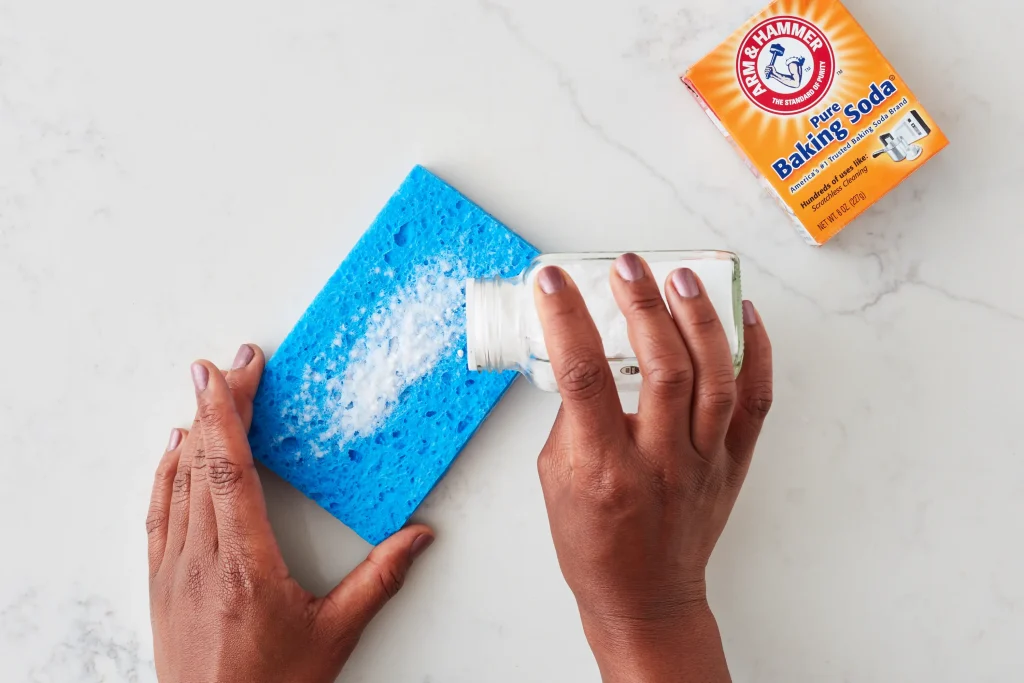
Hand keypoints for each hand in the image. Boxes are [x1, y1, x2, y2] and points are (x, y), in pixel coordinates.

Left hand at [146, 344, 433, 682]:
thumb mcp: (335, 635)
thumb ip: (379, 581)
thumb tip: (419, 538)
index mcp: (245, 564)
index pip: (230, 472)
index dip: (226, 415)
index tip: (228, 373)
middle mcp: (202, 559)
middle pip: (202, 463)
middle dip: (216, 406)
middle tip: (231, 364)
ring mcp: (175, 569)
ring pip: (178, 481)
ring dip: (193, 431)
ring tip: (207, 392)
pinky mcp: (162, 582)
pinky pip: (159, 512)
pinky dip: (167, 472)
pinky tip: (174, 451)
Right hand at [533, 254, 772, 682]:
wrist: (644, 598)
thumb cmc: (593, 544)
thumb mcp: (556, 480)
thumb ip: (572, 418)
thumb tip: (586, 355)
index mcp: (605, 469)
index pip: (583, 377)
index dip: (566, 319)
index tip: (553, 281)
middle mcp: (660, 462)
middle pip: (661, 368)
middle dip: (643, 305)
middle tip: (627, 266)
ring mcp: (704, 463)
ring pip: (716, 379)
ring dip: (700, 320)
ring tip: (681, 276)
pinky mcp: (734, 465)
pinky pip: (758, 404)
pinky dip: (758, 354)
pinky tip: (744, 315)